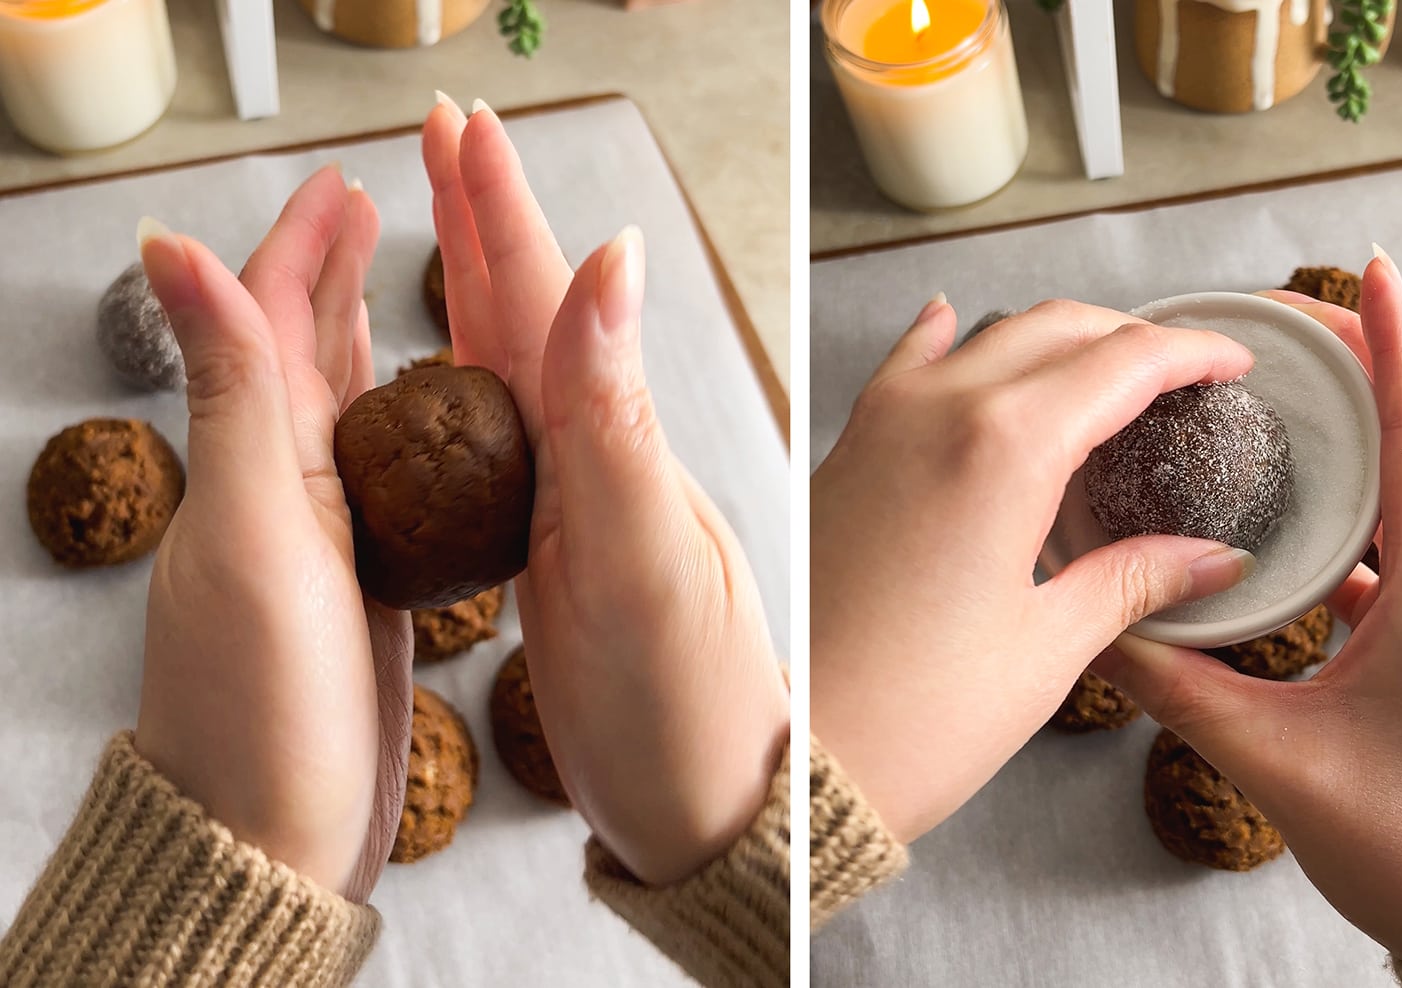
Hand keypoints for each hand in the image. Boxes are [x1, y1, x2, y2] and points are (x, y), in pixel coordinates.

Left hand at [135, 166, 413, 900]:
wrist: (276, 840)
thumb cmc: (261, 706)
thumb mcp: (256, 532)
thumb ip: (233, 392)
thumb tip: (170, 248)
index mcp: (251, 464)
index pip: (268, 322)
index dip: (301, 246)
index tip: (342, 186)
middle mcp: (275, 494)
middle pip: (299, 357)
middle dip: (327, 276)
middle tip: (367, 211)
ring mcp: (316, 544)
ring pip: (341, 417)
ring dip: (357, 344)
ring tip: (389, 293)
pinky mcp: (356, 590)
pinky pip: (380, 484)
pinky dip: (401, 434)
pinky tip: (423, 428)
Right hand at [422, 96, 787, 884]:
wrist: (716, 817)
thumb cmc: (688, 713)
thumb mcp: (643, 564)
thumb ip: (616, 418)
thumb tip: (614, 257)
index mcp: (616, 444)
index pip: (551, 295)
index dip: (497, 206)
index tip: (461, 123)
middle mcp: (605, 461)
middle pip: (535, 312)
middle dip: (485, 217)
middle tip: (445, 133)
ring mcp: (591, 508)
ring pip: (525, 369)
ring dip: (487, 284)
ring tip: (454, 220)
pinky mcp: (574, 562)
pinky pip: (517, 445)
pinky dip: (486, 387)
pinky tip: (479, 374)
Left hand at [810, 297, 1256, 842]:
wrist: (798, 753)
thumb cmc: (916, 715)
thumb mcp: (1049, 647)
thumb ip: (1135, 580)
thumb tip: (1215, 558)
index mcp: (1006, 447)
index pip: (1125, 362)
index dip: (1192, 353)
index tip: (1235, 363)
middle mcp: (940, 410)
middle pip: (1060, 330)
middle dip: (1134, 338)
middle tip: (1185, 373)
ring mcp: (883, 422)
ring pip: (989, 337)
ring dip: (1057, 339)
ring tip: (1105, 371)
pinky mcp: (848, 451)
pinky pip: (908, 363)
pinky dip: (951, 341)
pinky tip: (960, 326)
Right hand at [1096, 252, 1401, 961]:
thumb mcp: (1275, 760)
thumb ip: (1177, 687)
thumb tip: (1093, 626)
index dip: (1392, 343)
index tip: (1372, 267)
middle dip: (1360, 361)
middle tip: (1282, 316)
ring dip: (1357, 420)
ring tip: (1284, 382)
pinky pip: (1393, 532)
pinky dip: (1348, 491)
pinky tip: (1292, 491)